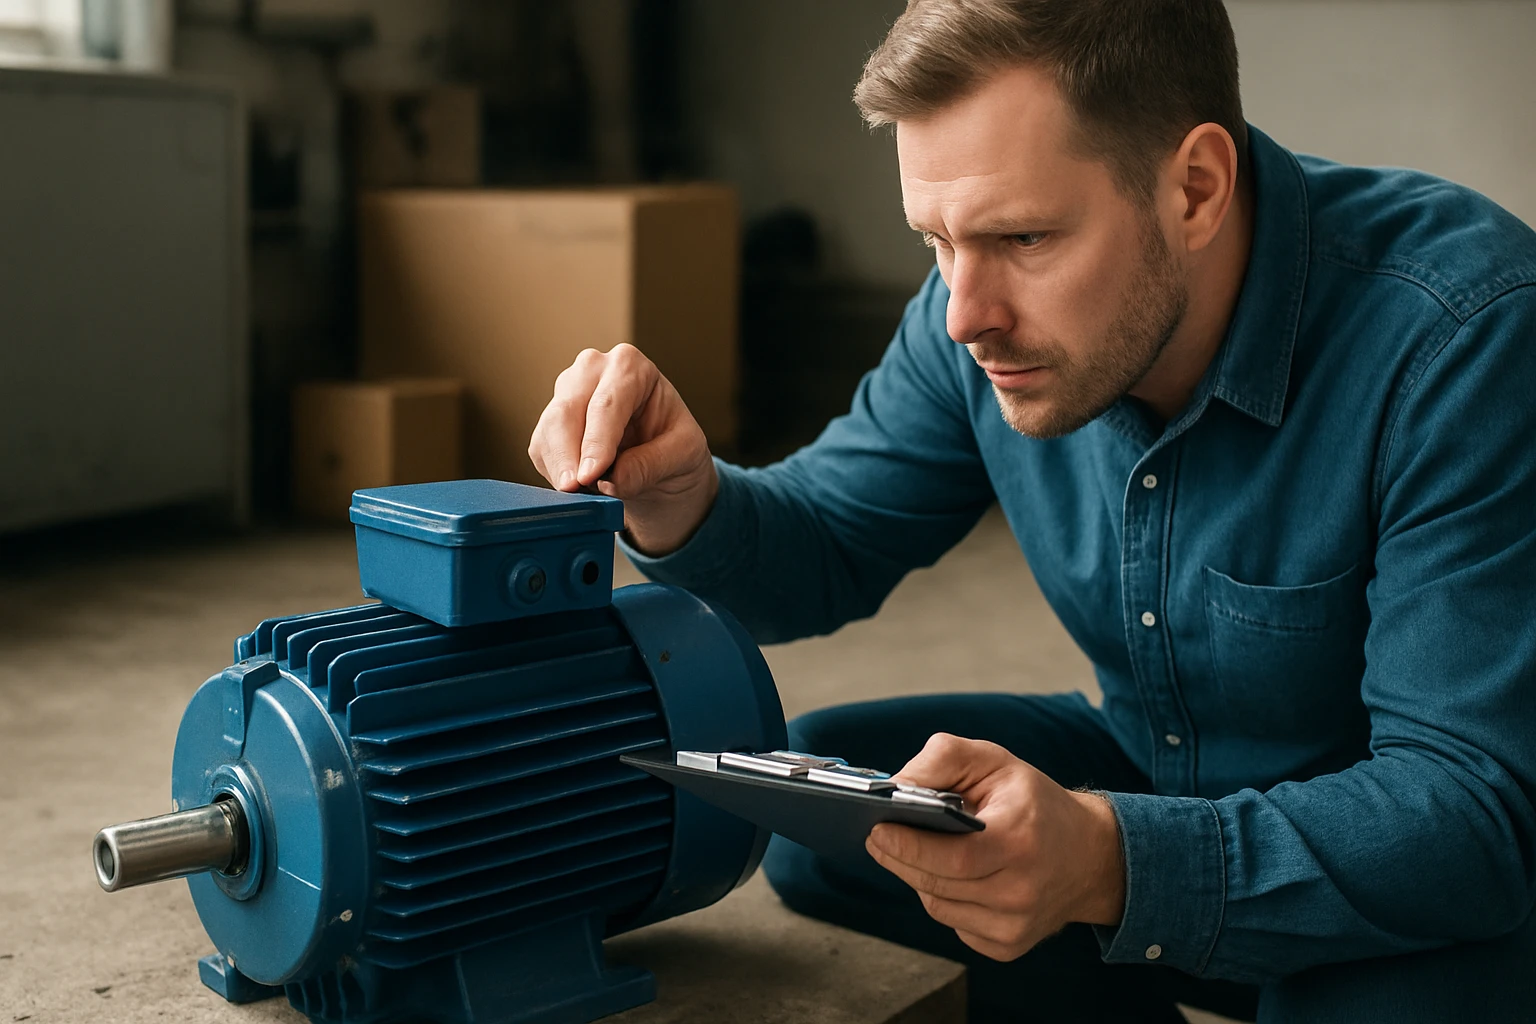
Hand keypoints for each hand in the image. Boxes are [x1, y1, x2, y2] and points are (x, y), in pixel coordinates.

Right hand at [528, 344, 717, 555]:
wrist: (661, 457)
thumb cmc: (674, 443)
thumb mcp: (684, 453)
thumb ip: (652, 464)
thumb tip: (614, 480)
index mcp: (631, 366)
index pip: (607, 403)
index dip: (596, 441)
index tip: (590, 476)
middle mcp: (592, 369)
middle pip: (567, 411)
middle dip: (568, 455)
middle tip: (575, 490)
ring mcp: (567, 392)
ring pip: (548, 431)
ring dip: (561, 468)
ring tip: (584, 496)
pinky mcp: (550, 421)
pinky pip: (541, 450)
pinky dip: (556, 474)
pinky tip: (580, 487)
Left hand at [865, 733, 1126, 961]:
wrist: (1089, 855)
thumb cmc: (1034, 802)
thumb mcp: (994, 760)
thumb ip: (944, 758)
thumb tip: (897, 785)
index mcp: (1021, 841)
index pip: (952, 857)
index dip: (909, 845)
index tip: (877, 829)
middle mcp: (1021, 891)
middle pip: (938, 883)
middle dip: (900, 858)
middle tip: (877, 836)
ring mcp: (1016, 926)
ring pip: (938, 906)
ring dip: (919, 878)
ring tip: (914, 850)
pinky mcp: (1009, 946)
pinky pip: (954, 923)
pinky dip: (943, 898)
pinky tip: (951, 875)